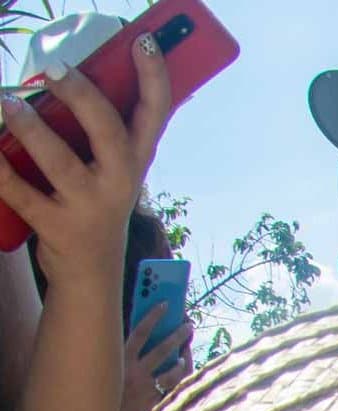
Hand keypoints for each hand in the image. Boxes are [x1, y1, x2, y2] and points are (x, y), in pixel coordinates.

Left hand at [0, 39, 170, 289]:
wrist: (91, 275)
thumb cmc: (96, 205)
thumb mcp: (113, 170)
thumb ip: (105, 130)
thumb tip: (72, 77)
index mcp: (136, 161)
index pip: (155, 113)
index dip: (155, 76)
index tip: (144, 41)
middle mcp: (119, 183)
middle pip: (107, 132)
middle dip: (82, 97)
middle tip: (54, 71)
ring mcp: (88, 206)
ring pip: (60, 162)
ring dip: (30, 129)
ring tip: (7, 103)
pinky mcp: (55, 225)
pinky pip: (20, 192)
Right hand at [114, 311, 187, 410]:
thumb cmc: (99, 385)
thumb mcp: (105, 364)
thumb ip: (119, 349)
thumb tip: (138, 334)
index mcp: (120, 358)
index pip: (140, 331)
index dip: (154, 316)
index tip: (166, 305)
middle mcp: (135, 371)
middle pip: (163, 349)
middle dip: (178, 335)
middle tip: (189, 325)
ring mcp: (146, 387)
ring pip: (173, 371)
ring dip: (184, 358)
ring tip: (188, 348)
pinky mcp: (152, 401)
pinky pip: (172, 386)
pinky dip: (180, 377)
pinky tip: (184, 368)